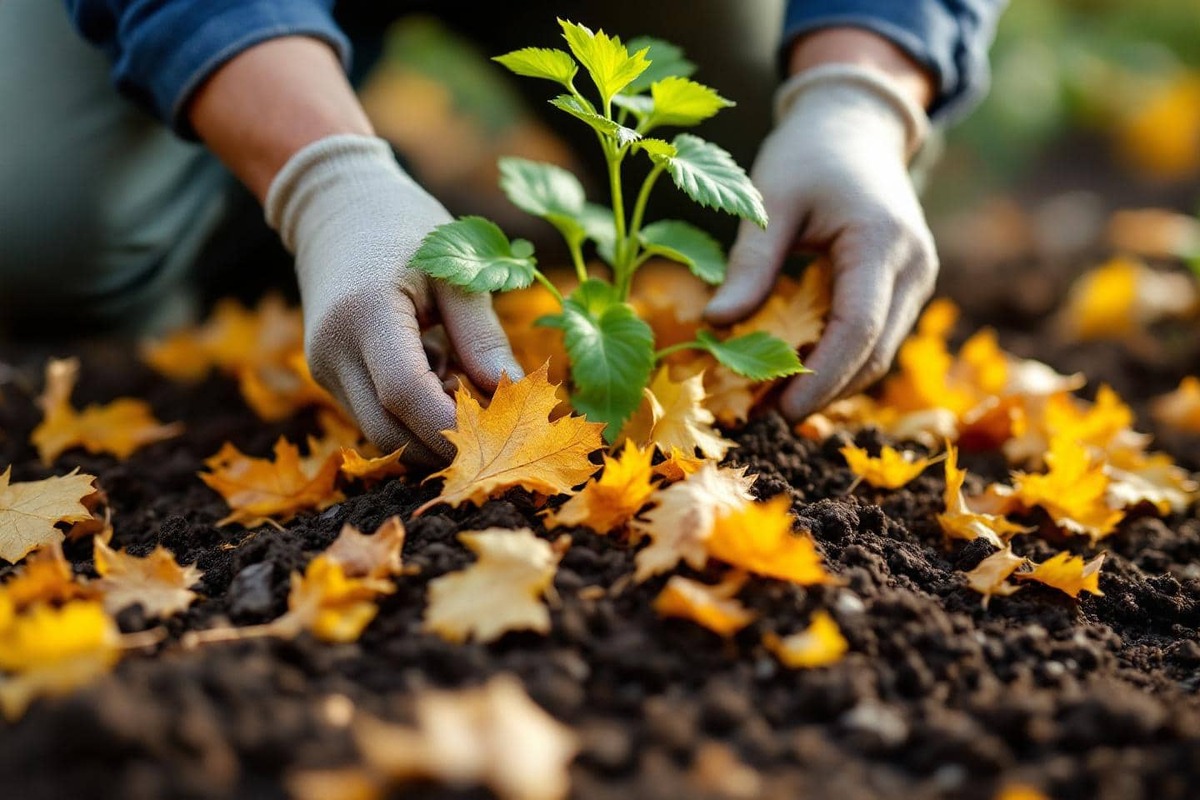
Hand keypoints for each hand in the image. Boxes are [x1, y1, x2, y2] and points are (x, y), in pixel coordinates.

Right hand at [266, 135, 521, 464]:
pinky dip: (413, 416)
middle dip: (445, 445)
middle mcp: (333, 349)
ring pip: (380, 432)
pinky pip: (373, 415)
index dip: (452, 426)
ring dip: (430, 432)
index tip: (502, 437)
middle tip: (500, 435)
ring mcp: (324, 367)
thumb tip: (513, 391)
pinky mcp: (327, 374)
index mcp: (366, 313)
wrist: (336, 206)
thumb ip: (481, 334)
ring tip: (470, 392)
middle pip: (389, 430)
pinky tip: (441, 378)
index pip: (406, 394)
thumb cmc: (404, 228)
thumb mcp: (453, 269)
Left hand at [704, 61, 936, 421]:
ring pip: (879, 354)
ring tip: (772, 401)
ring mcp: (918, 279)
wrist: (855, 125)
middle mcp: (914, 266)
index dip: (821, 378)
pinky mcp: (906, 287)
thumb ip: (751, 264)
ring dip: (831, 383)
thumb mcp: (770, 199)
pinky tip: (794, 371)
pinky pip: (875, 338)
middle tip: (764, 417)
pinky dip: (838, 361)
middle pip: (874, 354)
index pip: (858, 329)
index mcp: (882, 242)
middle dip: (822, 392)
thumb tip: (717, 324)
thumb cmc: (808, 154)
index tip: (779, 411)